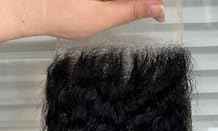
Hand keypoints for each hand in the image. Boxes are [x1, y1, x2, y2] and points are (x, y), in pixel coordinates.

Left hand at [1, 0, 166, 41]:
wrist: (33, 8)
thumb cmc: (64, 14)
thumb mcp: (105, 16)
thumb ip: (133, 9)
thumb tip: (157, 8)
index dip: (153, 2)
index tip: (158, 11)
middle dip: (139, 2)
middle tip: (145, 11)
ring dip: (123, 3)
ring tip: (120, 10)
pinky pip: (106, 0)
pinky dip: (111, 3)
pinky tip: (104, 7)